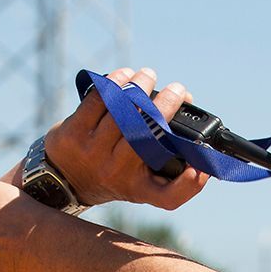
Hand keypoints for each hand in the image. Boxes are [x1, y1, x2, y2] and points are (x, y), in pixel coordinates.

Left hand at [42, 66, 211, 209]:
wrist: (66, 177)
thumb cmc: (117, 176)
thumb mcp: (144, 186)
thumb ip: (175, 179)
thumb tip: (204, 162)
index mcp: (138, 189)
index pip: (169, 197)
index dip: (190, 185)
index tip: (201, 168)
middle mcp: (116, 174)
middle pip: (146, 134)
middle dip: (166, 105)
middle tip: (178, 90)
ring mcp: (92, 153)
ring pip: (122, 112)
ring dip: (140, 86)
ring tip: (149, 75)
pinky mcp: (73, 132)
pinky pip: (98, 100)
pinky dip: (116, 82)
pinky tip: (126, 75)